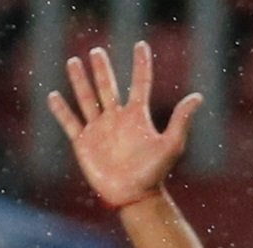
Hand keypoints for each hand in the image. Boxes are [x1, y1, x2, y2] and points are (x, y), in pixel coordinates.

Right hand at [51, 41, 199, 211]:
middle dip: (103, 69)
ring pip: (86, 99)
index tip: (141, 45)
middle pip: (108, 87)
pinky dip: (61, 110)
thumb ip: (181, 120)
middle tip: (97, 52)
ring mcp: (99, 129)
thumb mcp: (171, 145)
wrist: (134, 197)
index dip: (141, 64)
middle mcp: (117, 118)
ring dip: (80, 81)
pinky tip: (54, 95)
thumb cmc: (154, 173)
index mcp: (137, 116)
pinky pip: (70, 122)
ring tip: (74, 61)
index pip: (140, 83)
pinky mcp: (83, 143)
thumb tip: (198, 96)